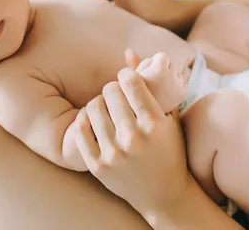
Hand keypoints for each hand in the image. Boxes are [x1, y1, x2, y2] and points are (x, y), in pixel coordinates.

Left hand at [74, 63, 190, 215]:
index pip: (130, 82)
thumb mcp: (168, 118)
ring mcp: (114, 153)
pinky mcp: (97, 165)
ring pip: (93, 106)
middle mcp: (134, 138)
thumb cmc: (169, 150)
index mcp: (155, 124)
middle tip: (116, 95)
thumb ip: (151, 83)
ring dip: (99, 103)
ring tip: (106, 108)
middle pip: (109, 91)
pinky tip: (93, 121)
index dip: (126, 75)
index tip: (126, 80)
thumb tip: (128, 52)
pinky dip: (84, 120)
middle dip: (112, 89)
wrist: (164, 195)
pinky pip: (80, 129)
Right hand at [125, 50, 186, 113]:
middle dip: (161, 70)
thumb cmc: (132, 98)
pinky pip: (181, 82)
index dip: (151, 65)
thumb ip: (132, 63)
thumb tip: (129, 50)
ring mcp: (179, 86)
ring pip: (176, 72)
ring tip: (157, 89)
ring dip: (168, 77)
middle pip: (170, 63)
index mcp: (159, 70)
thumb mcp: (130, 79)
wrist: (144, 119)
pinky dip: (175, 86)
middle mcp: (172, 77)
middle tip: (151, 84)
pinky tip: (165, 94)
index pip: (161, 56)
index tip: (145, 76)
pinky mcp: (183, 94)